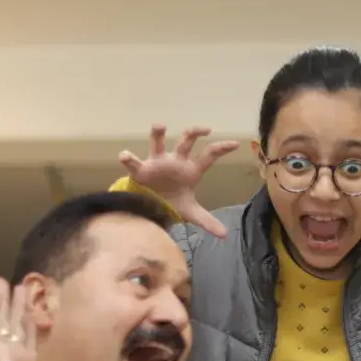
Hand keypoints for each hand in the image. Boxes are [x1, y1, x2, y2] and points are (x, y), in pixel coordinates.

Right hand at [117, 124, 239, 237]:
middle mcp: (175, 161)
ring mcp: (158, 163)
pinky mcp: (142, 170)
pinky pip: (134, 163)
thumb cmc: (173, 201)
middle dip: (194, 133)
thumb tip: (224, 235)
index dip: (221, 149)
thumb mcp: (191, 212)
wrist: (151, 206)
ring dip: (158, 134)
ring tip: (159, 126)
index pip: (208, 156)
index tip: (235, 144)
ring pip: (157, 143)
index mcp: (190, 169)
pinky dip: (128, 159)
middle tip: (205, 129)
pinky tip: (124, 156)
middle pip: (185, 141)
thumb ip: (207, 221)